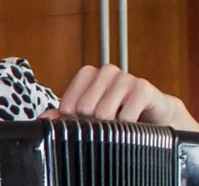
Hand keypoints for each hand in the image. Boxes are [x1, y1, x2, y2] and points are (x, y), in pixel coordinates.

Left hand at [44, 64, 198, 130]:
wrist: (155, 114)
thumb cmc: (120, 111)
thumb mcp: (91, 114)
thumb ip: (65, 115)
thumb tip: (43, 119)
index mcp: (88, 74)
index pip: (68, 104)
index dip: (74, 119)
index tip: (85, 122)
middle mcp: (105, 72)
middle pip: (84, 109)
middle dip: (92, 123)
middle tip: (106, 124)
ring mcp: (125, 77)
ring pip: (103, 113)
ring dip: (110, 125)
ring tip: (119, 123)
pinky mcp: (143, 87)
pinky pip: (126, 116)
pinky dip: (126, 126)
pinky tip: (132, 122)